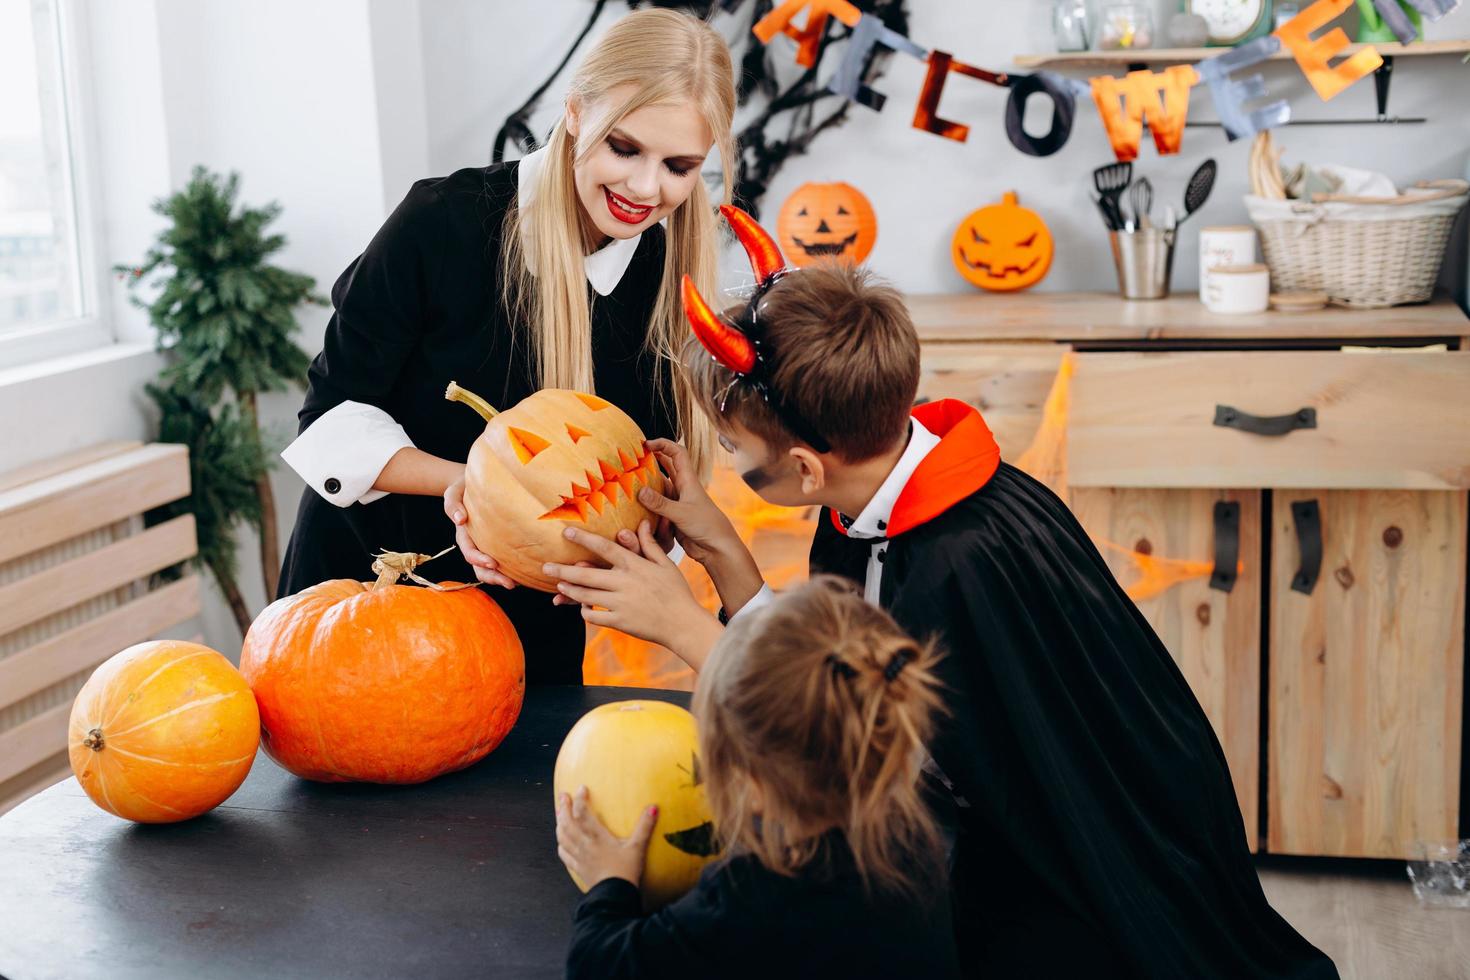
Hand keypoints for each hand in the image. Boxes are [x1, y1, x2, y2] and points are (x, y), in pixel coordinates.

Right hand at [443, 477, 515, 588]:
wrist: (476, 483)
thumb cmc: (463, 488)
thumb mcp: (454, 492)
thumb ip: (453, 504)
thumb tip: (460, 520)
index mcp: (464, 535)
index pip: (469, 552)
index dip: (479, 560)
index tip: (492, 563)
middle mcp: (476, 544)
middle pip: (480, 568)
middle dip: (493, 577)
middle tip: (509, 583)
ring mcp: (487, 546)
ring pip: (492, 569)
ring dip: (502, 578)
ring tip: (518, 583)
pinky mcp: (500, 544)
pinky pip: (504, 560)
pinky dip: (513, 569)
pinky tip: (526, 573)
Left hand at [544, 522, 721, 668]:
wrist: (683, 624)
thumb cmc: (676, 592)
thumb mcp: (666, 564)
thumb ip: (649, 544)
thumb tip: (642, 522)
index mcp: (635, 566)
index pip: (605, 548)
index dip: (584, 539)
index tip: (566, 532)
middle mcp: (624, 583)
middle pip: (586, 575)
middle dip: (562, 570)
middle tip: (545, 566)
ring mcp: (620, 604)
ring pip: (586, 596)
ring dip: (569, 590)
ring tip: (559, 585)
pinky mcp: (619, 622)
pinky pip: (594, 616)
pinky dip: (585, 612)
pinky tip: (582, 607)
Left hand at [556, 786, 656, 888]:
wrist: (614, 896)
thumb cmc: (626, 871)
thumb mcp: (638, 847)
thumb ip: (645, 827)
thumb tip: (653, 808)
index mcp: (596, 837)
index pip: (583, 813)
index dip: (580, 799)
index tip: (582, 788)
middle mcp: (584, 845)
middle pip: (567, 823)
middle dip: (563, 807)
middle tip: (563, 795)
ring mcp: (579, 857)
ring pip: (562, 837)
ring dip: (559, 823)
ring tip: (559, 814)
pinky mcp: (578, 869)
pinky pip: (564, 855)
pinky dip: (561, 844)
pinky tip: (562, 842)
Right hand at [640, 439, 739, 565]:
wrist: (717, 548)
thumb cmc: (707, 526)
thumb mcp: (681, 513)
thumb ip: (660, 503)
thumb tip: (640, 490)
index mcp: (688, 480)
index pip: (677, 453)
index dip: (663, 444)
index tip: (646, 444)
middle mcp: (682, 488)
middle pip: (667, 466)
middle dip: (653, 458)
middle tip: (634, 457)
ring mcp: (677, 501)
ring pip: (660, 486)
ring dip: (648, 482)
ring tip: (630, 480)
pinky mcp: (673, 515)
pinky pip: (658, 505)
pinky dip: (648, 503)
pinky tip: (636, 504)